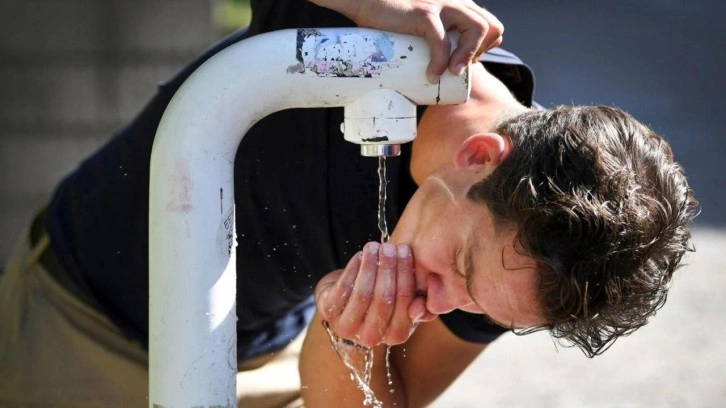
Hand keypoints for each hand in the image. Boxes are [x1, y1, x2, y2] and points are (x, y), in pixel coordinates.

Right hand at [310, 0, 503, 82]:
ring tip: (451, 74)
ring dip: (467, 57)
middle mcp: (456, 3)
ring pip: (476, 28)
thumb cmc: (394, 25)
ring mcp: (442, 6)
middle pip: (491, 27)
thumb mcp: (425, 31)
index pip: (492, 27)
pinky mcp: (425, 13)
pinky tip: (432, 76)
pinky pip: (442, 41)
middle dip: (480, 52)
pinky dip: (439, 63)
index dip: (484, 48)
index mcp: (460, 7)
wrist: (367, 6)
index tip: (465, 64)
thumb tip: (442, 76)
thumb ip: (439, 41)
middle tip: (458, 70)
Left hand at [315, 242, 434, 346]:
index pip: (404, 304)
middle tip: (390, 247)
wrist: (348, 298)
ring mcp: (347, 328)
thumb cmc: (382, 299)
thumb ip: (420, 303)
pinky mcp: (328, 313)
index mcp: (396, 335)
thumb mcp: (405, 302)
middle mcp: (372, 337)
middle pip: (383, 299)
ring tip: (374, 247)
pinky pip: (343, 289)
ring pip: (363, 294)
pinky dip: (352, 270)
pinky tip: (360, 255)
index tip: (406, 252)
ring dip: (370, 267)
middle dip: (388, 268)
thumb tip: (420, 306)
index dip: (405, 276)